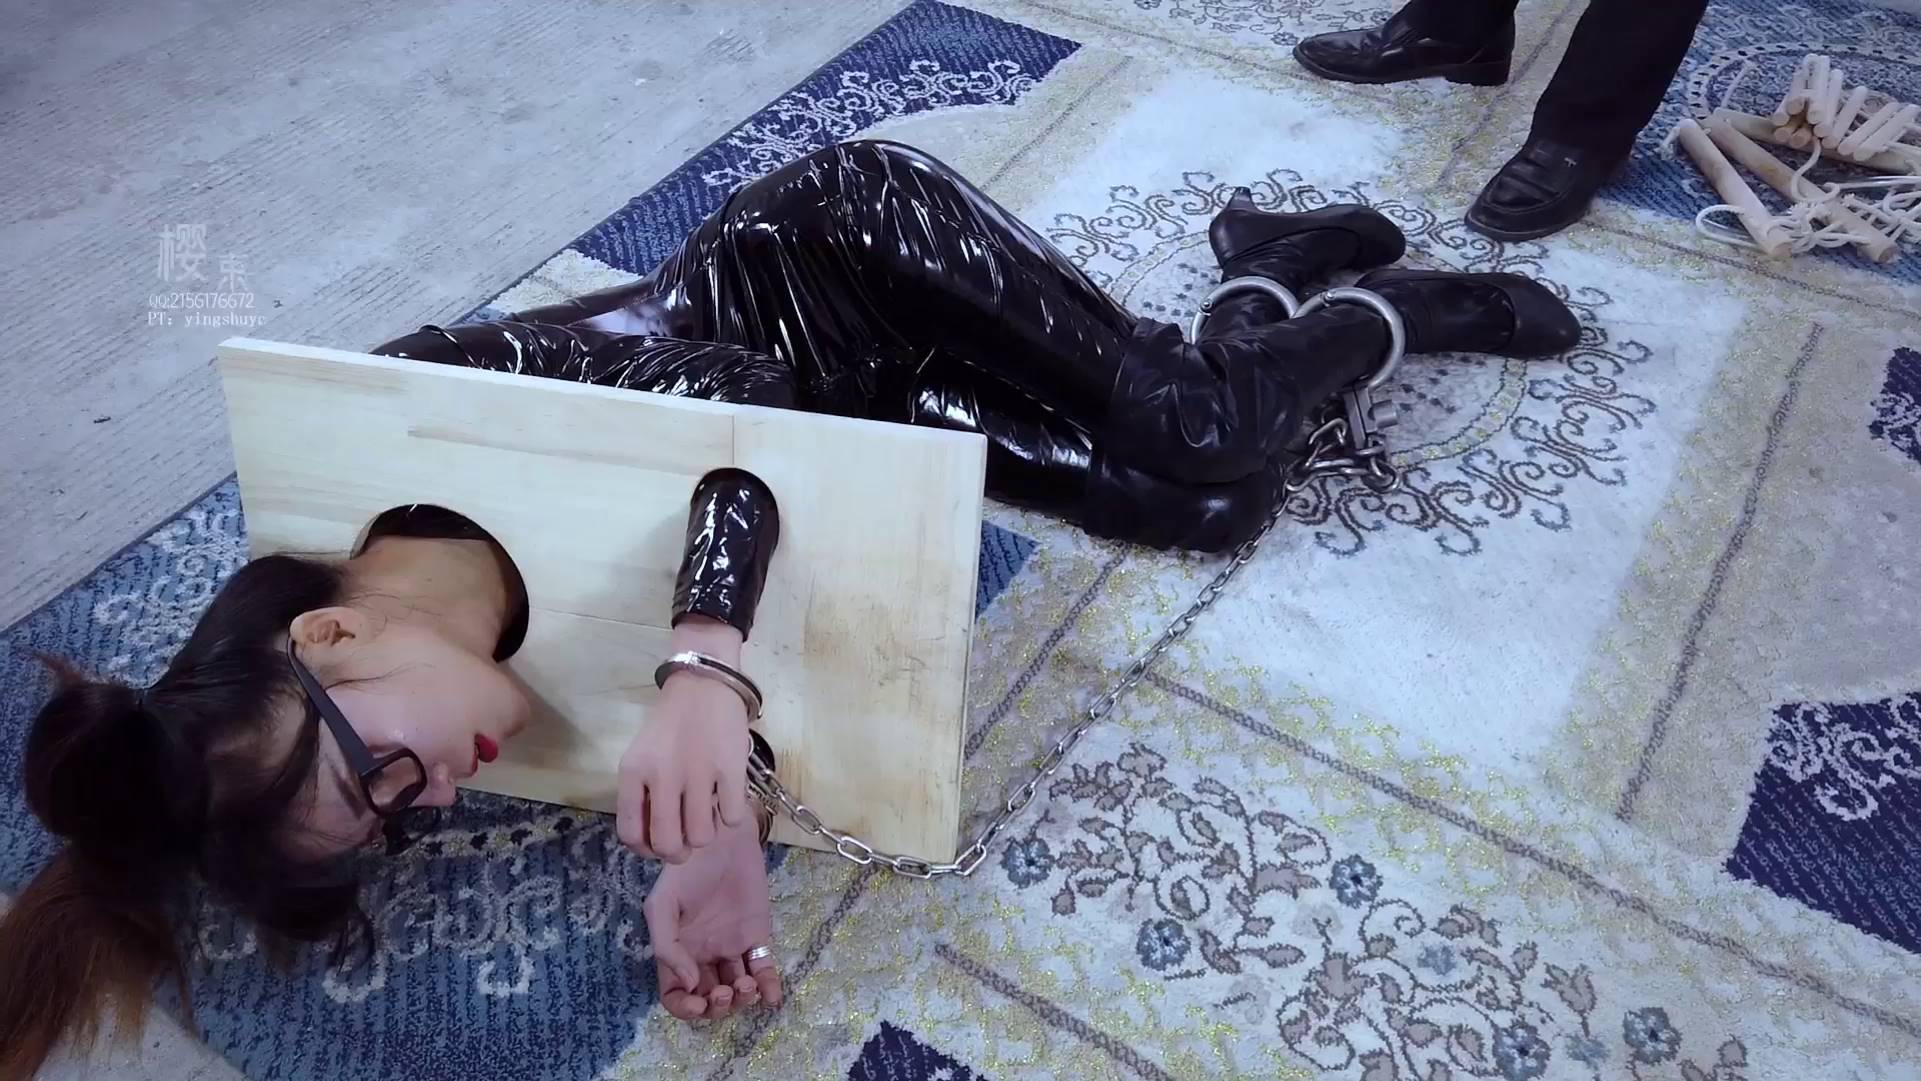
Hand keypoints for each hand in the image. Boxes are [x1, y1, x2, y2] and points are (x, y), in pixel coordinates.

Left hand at [616, 618, 751, 862]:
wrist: (703, 684)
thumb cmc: (670, 726)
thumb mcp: (642, 757)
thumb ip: (641, 796)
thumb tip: (655, 842)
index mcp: (633, 772)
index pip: (631, 835)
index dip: (646, 851)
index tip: (658, 846)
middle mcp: (662, 775)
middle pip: (668, 845)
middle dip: (679, 853)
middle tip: (687, 840)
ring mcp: (698, 772)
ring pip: (702, 837)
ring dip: (706, 833)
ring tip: (708, 812)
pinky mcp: (731, 768)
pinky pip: (732, 817)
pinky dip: (731, 814)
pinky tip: (727, 796)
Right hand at [643, 813, 782, 1020]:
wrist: (719, 836)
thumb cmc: (685, 869)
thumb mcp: (662, 905)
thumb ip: (668, 947)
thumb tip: (691, 984)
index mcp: (677, 951)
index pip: (675, 995)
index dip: (685, 1009)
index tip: (698, 1002)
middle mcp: (704, 954)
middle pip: (709, 999)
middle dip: (718, 1007)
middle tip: (726, 992)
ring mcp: (732, 946)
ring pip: (738, 989)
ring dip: (743, 1000)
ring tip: (747, 984)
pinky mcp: (758, 935)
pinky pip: (764, 969)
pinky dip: (770, 988)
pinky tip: (771, 995)